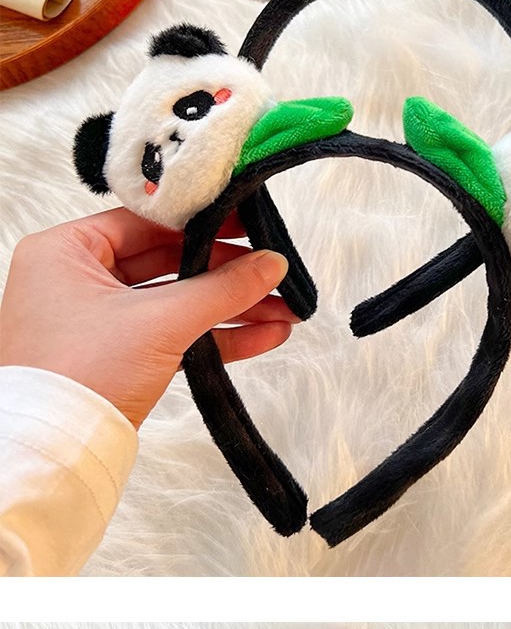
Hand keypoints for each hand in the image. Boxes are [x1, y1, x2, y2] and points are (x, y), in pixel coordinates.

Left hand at [0, 207, 295, 428]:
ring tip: (283, 311)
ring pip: (178, 301)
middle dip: (229, 275)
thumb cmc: (80, 378)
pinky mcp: (119, 354)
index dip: (204, 222)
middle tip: (272, 272)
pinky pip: (174, 333)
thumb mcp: (160, 321)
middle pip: (170, 261)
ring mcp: (99, 320)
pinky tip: (262, 336)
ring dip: (232, 308)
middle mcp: (77, 280)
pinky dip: (216, 335)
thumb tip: (271, 264)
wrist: (57, 459)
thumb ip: (222, 288)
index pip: (147, 221)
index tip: (247, 224)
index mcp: (66, 251)